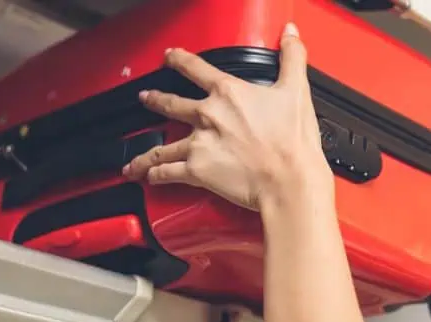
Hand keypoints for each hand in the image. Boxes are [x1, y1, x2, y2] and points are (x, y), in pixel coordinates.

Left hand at [123, 23, 331, 211]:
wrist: (288, 179)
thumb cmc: (292, 141)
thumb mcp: (296, 90)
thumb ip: (291, 57)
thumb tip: (290, 34)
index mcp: (228, 93)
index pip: (195, 68)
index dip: (179, 60)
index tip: (169, 57)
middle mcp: (207, 115)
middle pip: (170, 104)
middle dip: (154, 100)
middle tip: (144, 98)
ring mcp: (198, 144)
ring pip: (162, 146)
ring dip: (145, 152)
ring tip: (134, 157)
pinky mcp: (196, 170)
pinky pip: (167, 172)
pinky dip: (154, 175)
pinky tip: (148, 176)